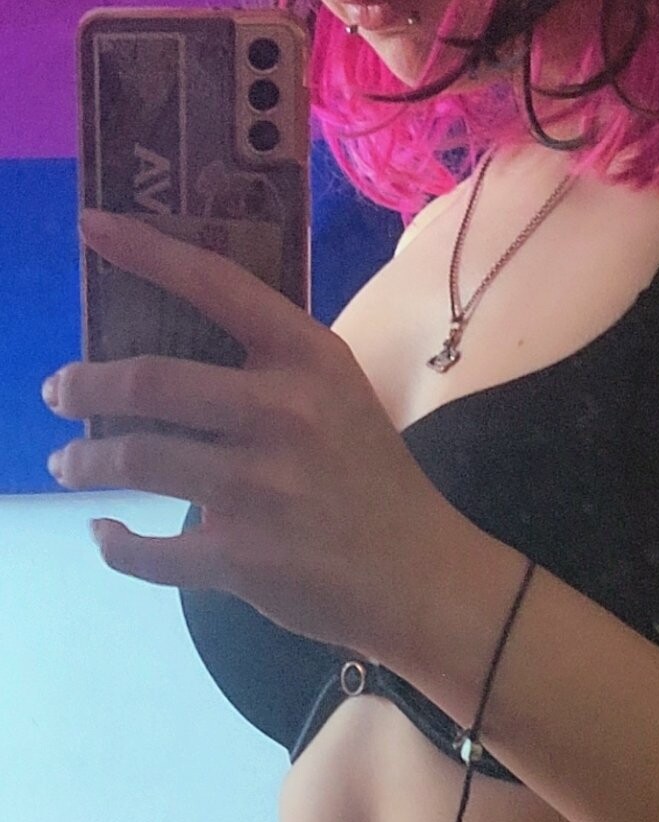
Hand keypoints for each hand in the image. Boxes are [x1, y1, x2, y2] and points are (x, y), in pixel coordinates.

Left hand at [43, 210, 456, 661]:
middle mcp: (283, 414)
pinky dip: (115, 546)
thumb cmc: (372, 482)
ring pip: (136, 461)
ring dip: (84, 462)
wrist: (419, 577)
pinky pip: (149, 552)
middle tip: (58, 391)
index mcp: (310, 360)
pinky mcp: (243, 559)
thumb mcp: (339, 398)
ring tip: (69, 464)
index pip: (217, 285)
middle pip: (150, 381)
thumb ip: (271, 368)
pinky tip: (107, 535)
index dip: (146, 250)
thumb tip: (166, 359)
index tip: (92, 225)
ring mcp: (261, 490)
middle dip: (83, 384)